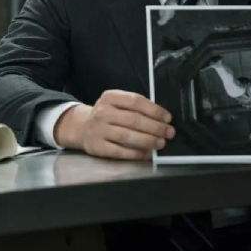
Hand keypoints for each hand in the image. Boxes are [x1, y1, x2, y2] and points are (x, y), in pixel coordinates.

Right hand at [54, 90, 173, 160]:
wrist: (82, 127)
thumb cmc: (107, 115)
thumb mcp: (117, 103)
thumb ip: (135, 107)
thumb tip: (161, 119)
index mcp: (110, 97)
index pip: (135, 101)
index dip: (154, 110)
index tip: (168, 117)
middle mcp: (103, 112)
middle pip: (134, 120)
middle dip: (155, 127)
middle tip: (169, 132)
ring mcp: (99, 130)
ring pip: (128, 136)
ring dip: (148, 140)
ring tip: (161, 143)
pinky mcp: (97, 147)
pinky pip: (120, 151)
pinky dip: (136, 153)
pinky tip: (147, 153)